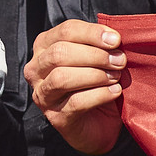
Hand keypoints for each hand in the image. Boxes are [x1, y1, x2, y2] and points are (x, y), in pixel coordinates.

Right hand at [26, 19, 126, 155]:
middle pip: (60, 53)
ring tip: (116, 76)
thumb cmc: (96, 85)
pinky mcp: (55, 116)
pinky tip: (115, 92)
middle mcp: (36, 69)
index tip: (116, 40)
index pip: (65, 31)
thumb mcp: (96, 59)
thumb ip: (100, 45)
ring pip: (62, 77)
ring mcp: (43, 94)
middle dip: (94, 55)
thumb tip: (114, 36)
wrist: (99, 125)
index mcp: (45, 47)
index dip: (91, 33)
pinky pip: (76, 102)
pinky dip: (100, 94)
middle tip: (119, 61)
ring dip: (95, 75)